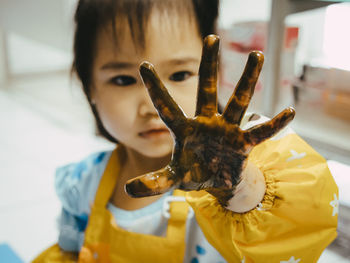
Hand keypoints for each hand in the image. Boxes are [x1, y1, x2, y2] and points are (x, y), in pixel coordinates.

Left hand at [125, 35, 294, 205]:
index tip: (143, 64)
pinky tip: (289, 112)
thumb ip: (154, 182)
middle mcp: (206, 123)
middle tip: (211, 38)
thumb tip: (129, 189)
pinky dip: (274, 124)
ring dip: (248, 80)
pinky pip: (261, 132)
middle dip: (209, 65)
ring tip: (257, 55)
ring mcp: (226, 130)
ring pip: (238, 101)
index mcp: (184, 130)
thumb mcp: (173, 178)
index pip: (167, 106)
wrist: (216, 182)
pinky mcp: (243, 143)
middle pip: (207, 89)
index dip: (155, 87)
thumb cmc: (192, 173)